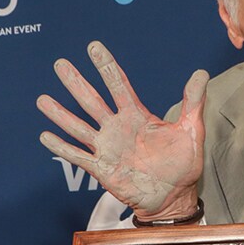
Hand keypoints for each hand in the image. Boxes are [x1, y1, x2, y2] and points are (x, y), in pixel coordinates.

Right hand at [38, 41, 206, 220]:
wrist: (174, 197)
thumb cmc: (183, 165)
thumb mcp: (192, 131)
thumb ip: (193, 102)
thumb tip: (201, 73)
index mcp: (136, 115)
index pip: (118, 85)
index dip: (105, 66)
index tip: (93, 47)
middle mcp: (117, 128)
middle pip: (92, 101)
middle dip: (76, 83)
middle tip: (59, 64)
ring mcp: (107, 148)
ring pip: (79, 126)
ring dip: (60, 114)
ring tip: (42, 100)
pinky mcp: (102, 169)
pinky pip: (78, 156)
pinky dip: (62, 147)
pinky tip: (46, 136)